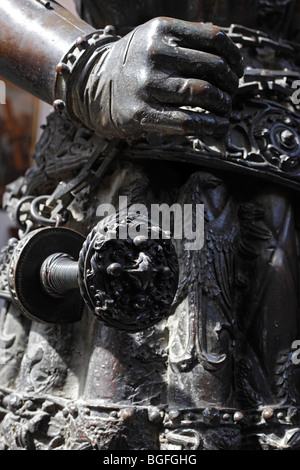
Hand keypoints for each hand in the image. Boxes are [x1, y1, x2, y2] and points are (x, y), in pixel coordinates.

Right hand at [75, 17, 242, 138]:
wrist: (92, 84)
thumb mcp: (154, 38)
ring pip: (203, 94)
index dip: (234, 57)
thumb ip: (187, 41)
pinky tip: (217, 127)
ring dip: (223, 106)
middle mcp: (155, 54)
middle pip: (213, 68)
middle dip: (230, 85)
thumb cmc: (133, 63)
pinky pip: (186, 120)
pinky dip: (209, 125)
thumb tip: (229, 58)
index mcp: (162, 29)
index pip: (215, 38)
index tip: (237, 70)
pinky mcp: (141, 112)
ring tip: (225, 111)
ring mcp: (148, 84)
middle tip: (231, 94)